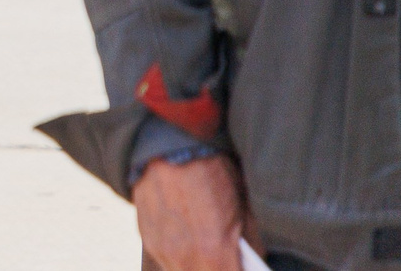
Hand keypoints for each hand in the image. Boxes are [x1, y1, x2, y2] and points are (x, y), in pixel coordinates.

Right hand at [132, 153, 246, 270]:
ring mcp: (162, 249)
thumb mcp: (244, 206)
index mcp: (214, 253)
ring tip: (209, 253)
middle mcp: (184, 258)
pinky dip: (180, 258)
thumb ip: (250, 242)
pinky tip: (189, 242)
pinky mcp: (147, 238)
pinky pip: (167, 260)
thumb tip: (253, 258)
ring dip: (199, 267)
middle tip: (228, 259)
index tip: (243, 264)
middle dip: (220, 269)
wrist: (169, 143)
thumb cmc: (211, 171)